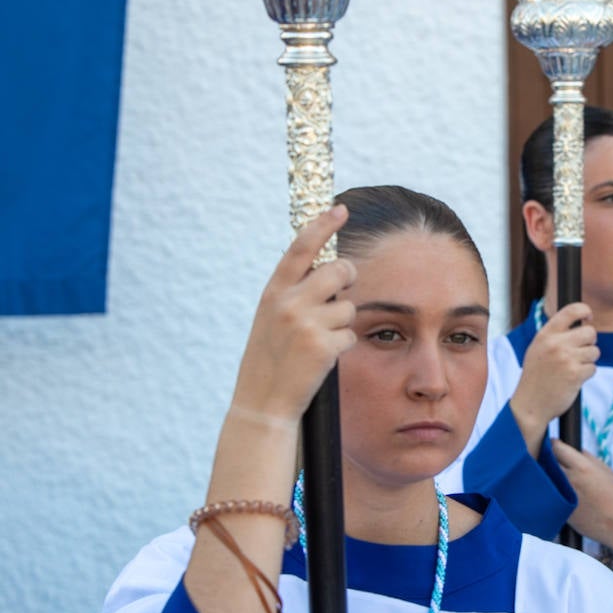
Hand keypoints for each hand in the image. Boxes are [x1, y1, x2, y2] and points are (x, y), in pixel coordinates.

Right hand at [231, 206, 357, 423]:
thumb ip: (292, 294)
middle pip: (339, 271)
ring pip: (349, 308)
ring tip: (318, 341)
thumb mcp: (270, 319)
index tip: (340, 209)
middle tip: (343, 290)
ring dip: (342, 323)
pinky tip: (321, 359)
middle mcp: (288, 303)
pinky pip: (349, 335)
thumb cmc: (269, 361)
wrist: (261, 403)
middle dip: (348, 279)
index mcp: (273, 293)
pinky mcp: (323, 346)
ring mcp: (306, 324)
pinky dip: (341, 347)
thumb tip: (327, 271)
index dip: (322, 225)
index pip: (301, 248)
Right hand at [510, 303, 598, 454]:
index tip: (588, 317)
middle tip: (580, 352)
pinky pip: (593, 368)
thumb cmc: (536, 376)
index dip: (585, 310)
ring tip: (573, 368)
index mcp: (546, 334)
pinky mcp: (575, 374)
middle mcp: (556, 344)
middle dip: (589, 342)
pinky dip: (586, 374)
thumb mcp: (538, 348)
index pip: (571, 310)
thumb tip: (582, 321)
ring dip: (588, 360)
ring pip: (594, 351)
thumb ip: (556, 334)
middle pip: (590, 332)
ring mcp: (566, 359)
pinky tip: (574, 379)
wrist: (530, 404)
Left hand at [553, 440, 612, 569]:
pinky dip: (551, 492)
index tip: (553, 445)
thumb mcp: (605, 470)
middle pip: (547, 462)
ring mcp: (563, 496)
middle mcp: (569, 479)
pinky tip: (558, 492)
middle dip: (547, 459)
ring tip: (555, 476)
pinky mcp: (560, 511)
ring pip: (545, 479)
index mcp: (582, 467)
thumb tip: (571, 449)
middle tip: (551, 460)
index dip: (553, 445)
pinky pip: (550, 495)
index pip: (556, 448)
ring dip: (547, 475)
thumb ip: (586, 457)